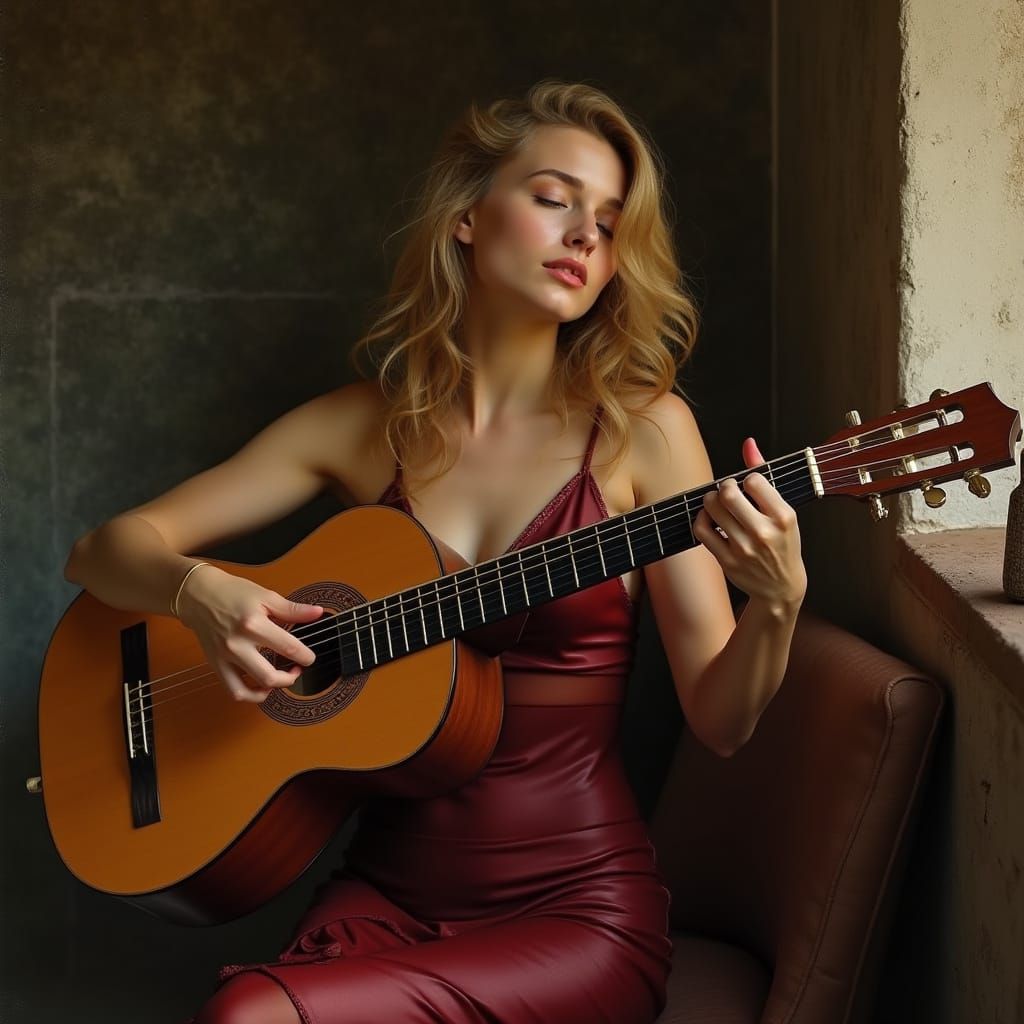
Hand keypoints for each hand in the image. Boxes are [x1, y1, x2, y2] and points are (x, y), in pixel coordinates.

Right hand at [176, 565, 323, 702]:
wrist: (199, 595)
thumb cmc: (234, 593)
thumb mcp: (266, 596)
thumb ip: (293, 609)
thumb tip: (318, 613)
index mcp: (253, 624)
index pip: (288, 648)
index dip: (305, 656)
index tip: (309, 657)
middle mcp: (237, 644)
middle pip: (269, 676)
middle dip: (290, 678)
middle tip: (297, 669)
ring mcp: (224, 657)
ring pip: (251, 689)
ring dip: (272, 689)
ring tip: (281, 679)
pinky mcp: (216, 665)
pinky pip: (234, 690)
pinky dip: (250, 695)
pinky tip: (262, 687)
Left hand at [692, 437, 806, 612]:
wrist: (781, 587)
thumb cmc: (783, 544)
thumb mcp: (783, 511)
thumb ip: (764, 475)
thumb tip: (748, 443)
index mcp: (784, 517)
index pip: (753, 480)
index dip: (747, 479)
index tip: (749, 487)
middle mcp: (764, 533)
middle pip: (728, 492)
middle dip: (724, 486)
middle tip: (727, 491)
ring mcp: (744, 548)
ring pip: (712, 508)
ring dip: (710, 499)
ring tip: (717, 502)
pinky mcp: (726, 560)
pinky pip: (701, 529)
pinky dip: (701, 519)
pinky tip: (710, 519)